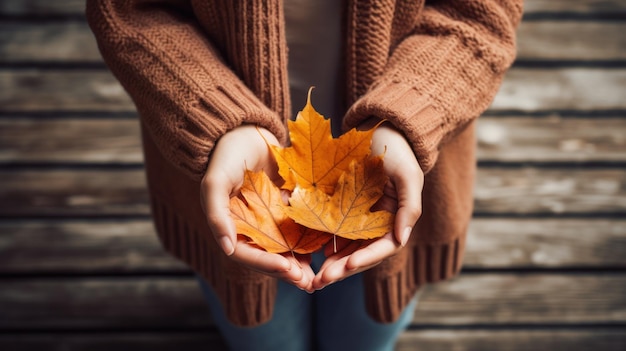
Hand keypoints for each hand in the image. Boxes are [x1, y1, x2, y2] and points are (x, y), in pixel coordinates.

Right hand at [200, 125, 313, 290]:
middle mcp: (249, 226)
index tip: (288, 270)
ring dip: (299, 262)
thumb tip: (227, 248)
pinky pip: (297, 226)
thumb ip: (216, 213)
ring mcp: (268, 217)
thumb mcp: (215, 181)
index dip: (267, 265)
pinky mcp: (284, 206)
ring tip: (317, 275)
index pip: (247, 254)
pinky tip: (324, 248)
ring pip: (284, 246)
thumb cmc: (225, 154)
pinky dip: (308, 239)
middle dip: (287, 271)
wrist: (244, 130)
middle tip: (308, 283)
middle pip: (268, 255)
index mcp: (230, 225)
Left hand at [312, 122, 423, 289]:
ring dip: (333, 264)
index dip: (366, 259)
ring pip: (347, 248)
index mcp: (396, 220)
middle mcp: (378, 223)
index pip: (382, 247)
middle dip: (343, 269)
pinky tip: (313, 252)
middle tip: (322, 281)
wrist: (380, 129)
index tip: (347, 267)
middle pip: (362, 253)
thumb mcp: (408, 176)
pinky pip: (335, 231)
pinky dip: (325, 244)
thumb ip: (410, 207)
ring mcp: (360, 218)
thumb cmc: (398, 151)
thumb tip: (402, 239)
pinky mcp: (344, 209)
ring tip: (315, 276)